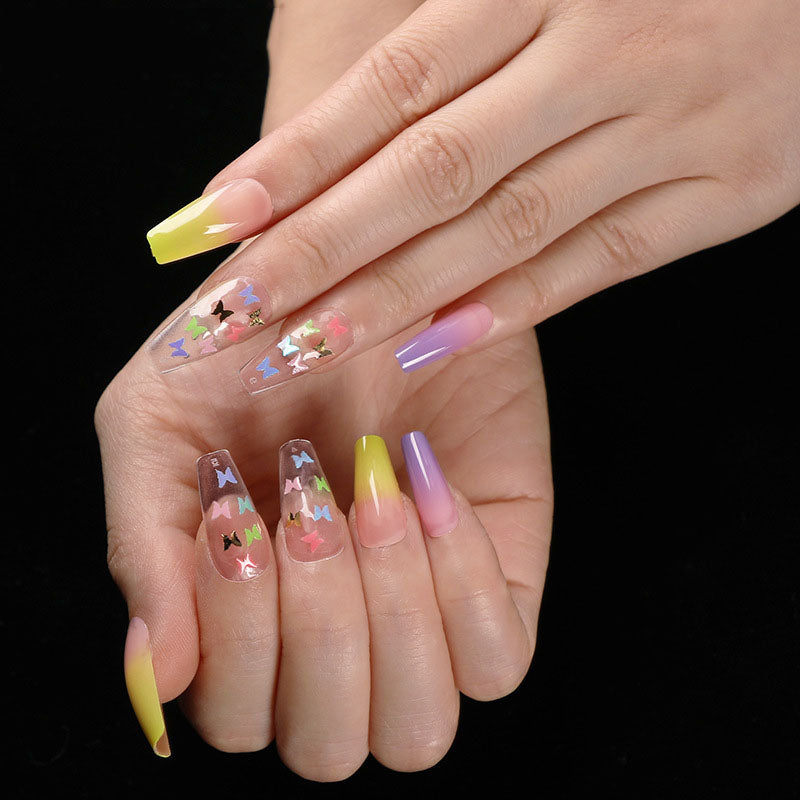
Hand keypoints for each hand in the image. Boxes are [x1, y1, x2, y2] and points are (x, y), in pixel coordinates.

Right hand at [99, 1, 552, 779]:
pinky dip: (462, 587)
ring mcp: (421, 622)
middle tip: (311, 498)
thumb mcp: (159, 420)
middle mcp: (332, 638)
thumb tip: (156, 678)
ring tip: (376, 492)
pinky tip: (431, 489)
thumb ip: (145, 547)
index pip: (233, 714)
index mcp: (242, 619)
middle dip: (318, 625)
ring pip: (415, 728)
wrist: (370, 271)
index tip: (239, 510)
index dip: (238, 636)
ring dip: (391, 615)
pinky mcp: (497, 584)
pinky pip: (497, 663)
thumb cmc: (252, 342)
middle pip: (327, 742)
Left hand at [145, 0, 798, 388]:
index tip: (223, 217)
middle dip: (326, 248)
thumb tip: (333, 115)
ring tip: (312, 341)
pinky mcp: (726, 190)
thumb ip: (452, 23)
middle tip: (238, 310)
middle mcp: (607, 51)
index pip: (397, 83)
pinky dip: (513, 305)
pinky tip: (433, 341)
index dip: (304, 155)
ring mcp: (673, 128)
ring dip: (401, 294)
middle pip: (436, 169)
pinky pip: (602, 263)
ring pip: (510, 228)